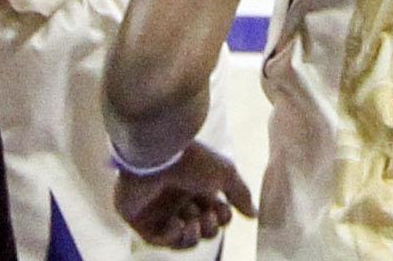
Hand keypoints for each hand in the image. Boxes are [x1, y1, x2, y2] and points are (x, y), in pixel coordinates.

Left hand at [112, 143, 253, 249]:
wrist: (157, 152)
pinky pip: (157, 239)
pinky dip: (171, 236)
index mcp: (194, 184)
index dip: (222, 218)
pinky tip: (176, 223)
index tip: (223, 209)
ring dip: (192, 237)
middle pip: (199, 228)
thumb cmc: (192, 159)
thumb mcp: (225, 174)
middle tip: (207, 217)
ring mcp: (156, 208)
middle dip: (209, 228)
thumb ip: (240, 195)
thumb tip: (254, 215)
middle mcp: (176, 196)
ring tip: (194, 224)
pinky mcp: (138, 217)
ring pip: (179, 238)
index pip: (213, 213)